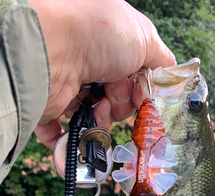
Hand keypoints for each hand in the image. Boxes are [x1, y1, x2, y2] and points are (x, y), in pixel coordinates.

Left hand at [28, 0, 174, 148]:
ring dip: (102, 119)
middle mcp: (87, 62)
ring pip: (94, 117)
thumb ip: (160, 59)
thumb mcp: (144, 37)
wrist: (53, 48)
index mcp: (108, 44)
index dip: (139, 88)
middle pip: (115, 98)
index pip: (131, 75)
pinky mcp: (48, 107)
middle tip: (115, 95)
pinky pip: (61, 134)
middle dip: (121, 104)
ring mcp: (67, 85)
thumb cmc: (97, 34)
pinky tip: (82, 141)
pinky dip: (73, 142)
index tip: (141, 93)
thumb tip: (166, 77)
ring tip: (98, 108)